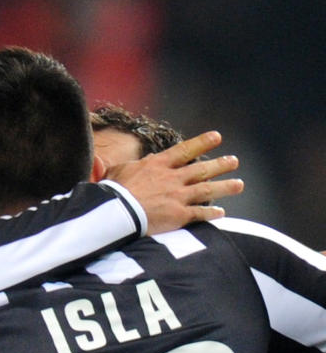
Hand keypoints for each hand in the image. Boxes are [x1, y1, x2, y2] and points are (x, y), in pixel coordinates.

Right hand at [111, 131, 243, 234]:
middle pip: (202, 169)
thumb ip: (124, 166)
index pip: (185, 150)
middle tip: (234, 161)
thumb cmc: (113, 192)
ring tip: (239, 184)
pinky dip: (211, 214)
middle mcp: (172, 178)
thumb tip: (116, 160)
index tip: (217, 137)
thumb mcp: (115, 172)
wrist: (117, 212)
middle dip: (220, 164)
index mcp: (158, 164)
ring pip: (207, 190)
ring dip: (225, 187)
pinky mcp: (178, 215)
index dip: (202, 143)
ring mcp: (177, 197)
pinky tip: (221, 213)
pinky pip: (200, 214)